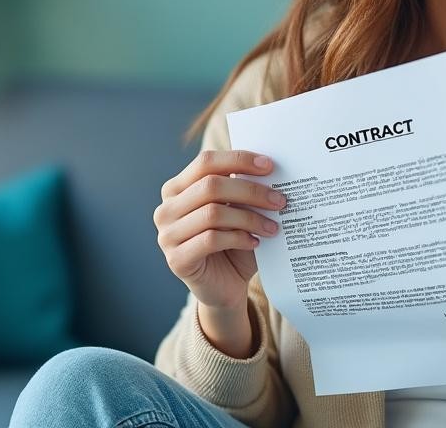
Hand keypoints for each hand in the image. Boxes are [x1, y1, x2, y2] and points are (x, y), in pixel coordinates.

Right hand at [153, 149, 284, 310]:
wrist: (225, 286)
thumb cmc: (232, 244)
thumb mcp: (238, 212)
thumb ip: (243, 191)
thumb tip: (268, 171)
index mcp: (177, 188)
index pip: (206, 162)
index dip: (238, 160)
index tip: (269, 165)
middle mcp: (166, 208)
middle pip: (211, 186)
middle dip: (250, 191)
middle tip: (279, 200)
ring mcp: (167, 235)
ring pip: (213, 213)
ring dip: (249, 218)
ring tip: (272, 227)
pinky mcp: (176, 259)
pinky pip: (210, 240)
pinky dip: (238, 238)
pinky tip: (255, 243)